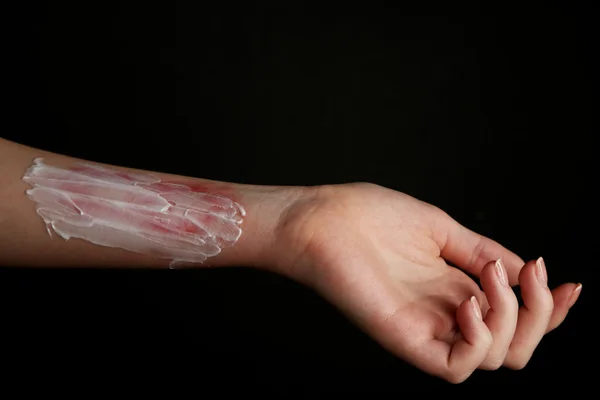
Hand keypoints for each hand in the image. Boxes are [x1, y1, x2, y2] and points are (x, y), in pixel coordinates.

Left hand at [272, 183, 581, 382]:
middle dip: (539, 315)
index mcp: (454, 290)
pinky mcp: (403, 339)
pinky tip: (469, 302)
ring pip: (495, 358)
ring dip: (511, 317)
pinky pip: (456, 365)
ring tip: (489, 277)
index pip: (514, 319)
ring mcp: (425, 329)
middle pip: (515, 347)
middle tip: (528, 273)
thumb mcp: (440, 229)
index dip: (549, 310)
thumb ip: (481, 252)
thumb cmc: (371, 216)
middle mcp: (445, 315)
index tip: (570, 284)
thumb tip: (526, 265)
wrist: (323, 217)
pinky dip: (478, 340)